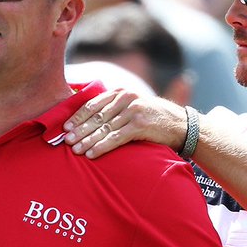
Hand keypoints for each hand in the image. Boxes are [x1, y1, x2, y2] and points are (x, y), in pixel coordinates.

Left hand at [61, 89, 186, 157]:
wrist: (181, 124)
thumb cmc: (153, 118)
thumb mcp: (134, 106)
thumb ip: (115, 108)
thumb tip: (90, 119)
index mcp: (121, 92)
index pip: (93, 104)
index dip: (78, 117)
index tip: (65, 128)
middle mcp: (126, 98)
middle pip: (96, 117)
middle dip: (80, 130)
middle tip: (66, 141)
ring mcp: (133, 111)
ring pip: (104, 128)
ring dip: (87, 141)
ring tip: (76, 150)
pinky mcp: (140, 126)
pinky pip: (115, 138)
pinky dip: (101, 147)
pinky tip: (91, 154)